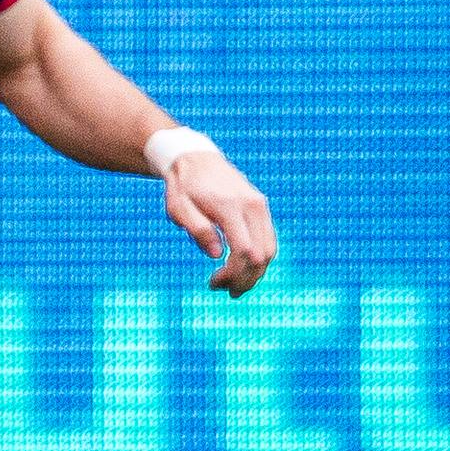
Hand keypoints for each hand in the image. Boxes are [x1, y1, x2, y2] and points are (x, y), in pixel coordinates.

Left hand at [162, 150, 275, 295]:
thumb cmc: (183, 186)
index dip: (233, 274)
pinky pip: (268, 240)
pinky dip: (259, 259)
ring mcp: (260, 206)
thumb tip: (216, 254)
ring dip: (255, 273)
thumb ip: (197, 230)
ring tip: (233, 286)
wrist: (196, 159)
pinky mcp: (261, 208)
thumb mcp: (179, 208)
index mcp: (231, 207)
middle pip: (262, 254)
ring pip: (270, 250)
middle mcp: (252, 206)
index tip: (213, 284)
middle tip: (225, 291)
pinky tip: (241, 269)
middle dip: (246, 279)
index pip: (244, 251)